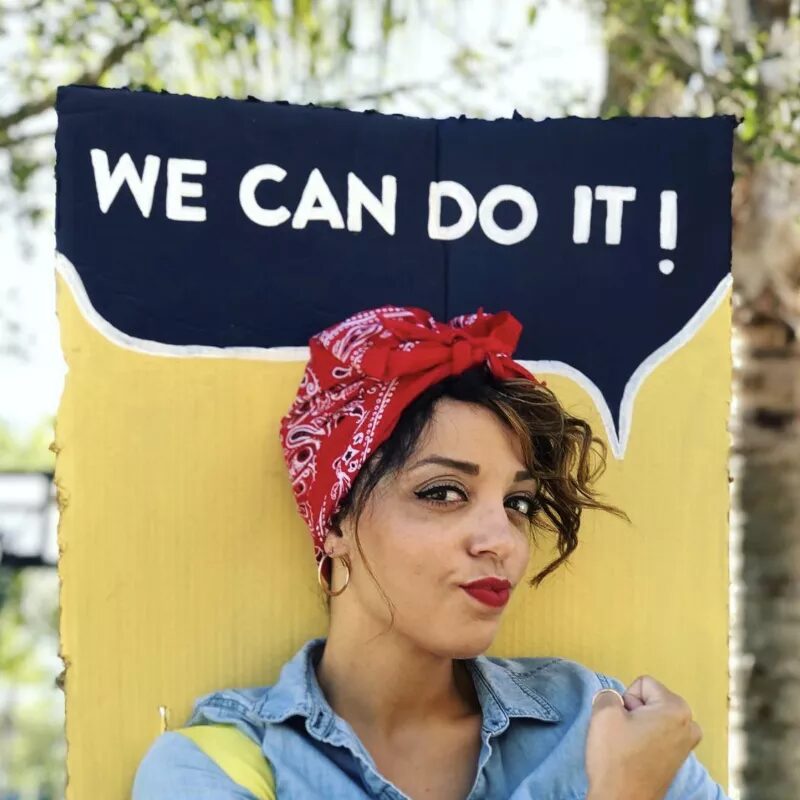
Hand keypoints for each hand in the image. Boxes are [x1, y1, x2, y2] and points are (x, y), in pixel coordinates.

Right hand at [585, 675, 702, 799]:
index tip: (625, 721)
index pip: (642, 684)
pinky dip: (644, 739)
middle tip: (625, 733)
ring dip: (638, 725)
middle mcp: (689, 724)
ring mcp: (686, 743)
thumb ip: (609, 693)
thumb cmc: (617, 760)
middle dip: (633, 711)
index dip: (626, 699)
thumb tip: (614, 699)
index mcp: (677, 708)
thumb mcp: (604, 712)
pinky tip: (636, 754)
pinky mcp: (678, 758)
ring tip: (630, 745)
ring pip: (652, 716)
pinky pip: (657, 733)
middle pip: (650, 699)